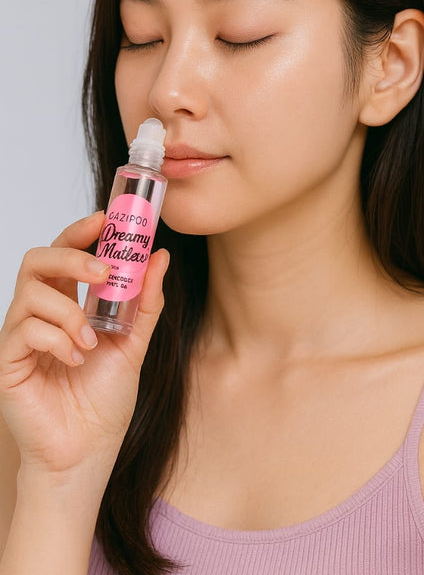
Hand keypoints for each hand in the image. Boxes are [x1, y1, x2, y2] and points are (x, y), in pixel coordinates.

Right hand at [0, 212, 168, 479]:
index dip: (80, 231)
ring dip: (70, 312)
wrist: (86, 452)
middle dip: (72, 255)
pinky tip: (75, 360)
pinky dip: (58, 339)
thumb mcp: (134, 344)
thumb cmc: (103, 400)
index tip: (105, 219)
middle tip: (103, 270)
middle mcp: (40, 314)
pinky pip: (25, 329)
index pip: (65, 253)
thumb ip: (145, 302)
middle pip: (38, 259)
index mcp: (67, 304)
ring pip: (31, 292)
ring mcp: (20, 336)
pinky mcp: (8, 361)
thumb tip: (159, 257)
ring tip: (91, 340)